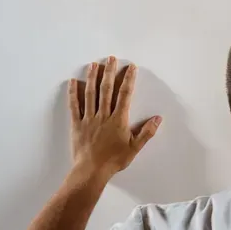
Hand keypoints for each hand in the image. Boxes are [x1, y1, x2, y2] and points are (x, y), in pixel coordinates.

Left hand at [69, 56, 161, 176]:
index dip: (128, 79)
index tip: (131, 67)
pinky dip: (73, 93)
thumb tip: (157, 118)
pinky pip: (74, 106)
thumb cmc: (114, 160)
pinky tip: (73, 82)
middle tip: (111, 58)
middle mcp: (103, 115)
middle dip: (110, 72)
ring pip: (90, 94)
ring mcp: (89, 118)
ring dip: (92, 78)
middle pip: (107, 89)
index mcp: (118, 119)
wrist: (91, 171)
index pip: (125, 95)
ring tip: (94, 64)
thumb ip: (146, 132)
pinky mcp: (77, 124)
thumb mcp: (134, 148)